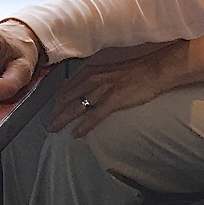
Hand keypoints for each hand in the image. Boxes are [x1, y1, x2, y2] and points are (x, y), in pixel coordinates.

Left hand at [47, 41, 180, 135]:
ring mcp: (102, 89)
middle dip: (56, 112)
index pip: (67, 87)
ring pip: (77, 107)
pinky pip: (94, 116)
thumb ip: (94, 78)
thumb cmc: (133, 72)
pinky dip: (83, 126)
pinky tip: (76, 134)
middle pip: (67, 98)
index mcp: (90, 71)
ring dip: (63, 119)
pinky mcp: (114, 100)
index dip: (57, 101)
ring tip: (55, 130)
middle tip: (49, 124)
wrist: (154, 70)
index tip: (52, 111)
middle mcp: (92, 79)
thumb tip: (83, 89)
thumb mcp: (107, 70)